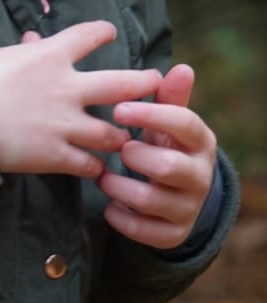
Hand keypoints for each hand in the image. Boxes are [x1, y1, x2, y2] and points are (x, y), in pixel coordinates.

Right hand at [0, 21, 160, 177]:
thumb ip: (24, 50)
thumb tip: (32, 38)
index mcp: (51, 56)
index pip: (88, 36)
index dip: (103, 32)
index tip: (110, 32)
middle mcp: (67, 88)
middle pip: (121, 84)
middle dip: (142, 84)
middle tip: (153, 83)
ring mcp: (64, 124)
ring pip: (111, 132)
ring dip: (120, 135)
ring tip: (126, 138)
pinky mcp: (54, 155)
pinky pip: (88, 164)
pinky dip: (95, 167)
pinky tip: (97, 168)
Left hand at [98, 63, 216, 248]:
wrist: (180, 195)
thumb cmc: (165, 146)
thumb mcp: (169, 123)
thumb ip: (170, 98)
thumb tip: (181, 67)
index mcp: (200, 143)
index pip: (185, 124)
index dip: (152, 115)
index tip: (118, 109)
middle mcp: (199, 177)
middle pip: (168, 166)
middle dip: (135, 156)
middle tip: (117, 148)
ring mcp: (187, 208)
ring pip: (150, 200)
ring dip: (118, 187)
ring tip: (103, 176)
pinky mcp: (173, 234)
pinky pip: (144, 232)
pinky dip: (121, 218)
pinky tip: (110, 206)